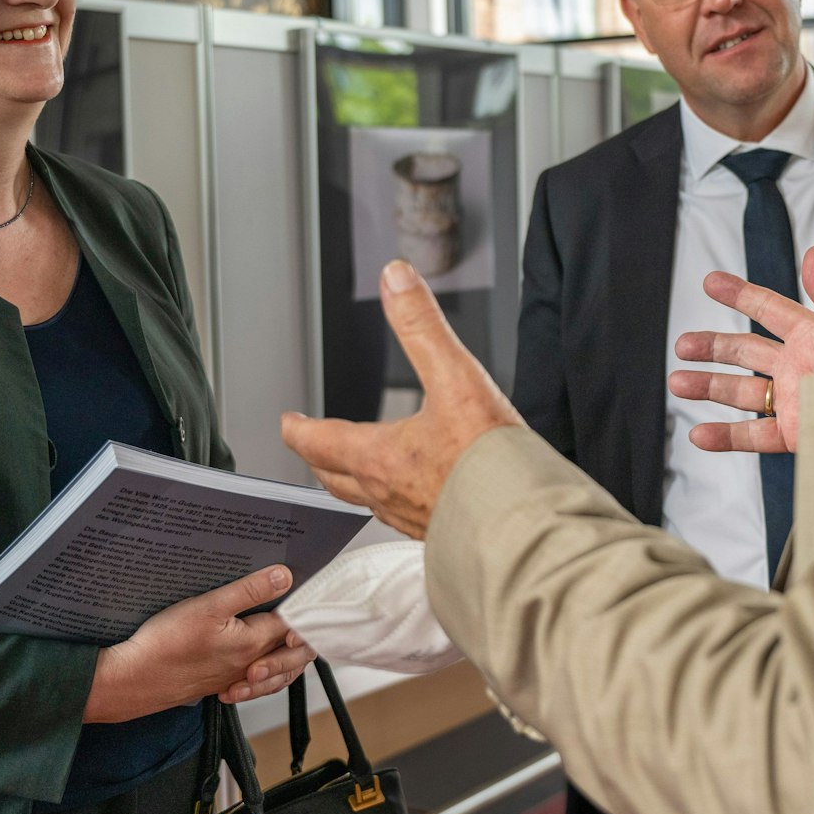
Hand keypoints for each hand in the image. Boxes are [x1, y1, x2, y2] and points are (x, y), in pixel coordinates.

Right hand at [83, 565, 310, 722]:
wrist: (132, 680)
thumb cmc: (166, 645)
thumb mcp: (209, 606)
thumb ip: (249, 591)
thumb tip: (284, 577)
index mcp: (252, 644)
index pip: (295, 627)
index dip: (306, 608)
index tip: (308, 590)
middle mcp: (249, 666)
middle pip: (292, 653)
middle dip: (303, 635)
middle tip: (305, 613)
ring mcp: (234, 678)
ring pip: (276, 672)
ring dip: (287, 656)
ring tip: (289, 637)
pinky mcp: (219, 684)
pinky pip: (254, 683)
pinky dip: (265, 674)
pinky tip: (257, 664)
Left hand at [282, 260, 521, 537]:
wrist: (525, 523)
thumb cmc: (490, 460)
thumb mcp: (455, 377)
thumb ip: (422, 326)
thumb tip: (395, 280)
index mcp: (379, 456)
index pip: (319, 442)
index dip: (298, 430)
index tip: (288, 423)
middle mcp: (387, 492)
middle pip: (333, 478)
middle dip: (318, 458)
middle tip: (310, 446)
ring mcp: (412, 518)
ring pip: (365, 501)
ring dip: (351, 483)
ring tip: (354, 472)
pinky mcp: (441, 533)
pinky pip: (401, 518)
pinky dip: (392, 502)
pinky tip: (413, 496)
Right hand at [668, 246, 813, 454]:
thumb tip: (812, 253)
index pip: (768, 308)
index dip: (739, 293)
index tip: (709, 281)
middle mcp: (799, 365)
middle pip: (745, 351)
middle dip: (712, 346)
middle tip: (682, 345)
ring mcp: (795, 400)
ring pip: (742, 391)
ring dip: (708, 386)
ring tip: (677, 383)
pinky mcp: (797, 435)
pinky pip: (755, 435)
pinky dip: (726, 435)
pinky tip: (700, 434)